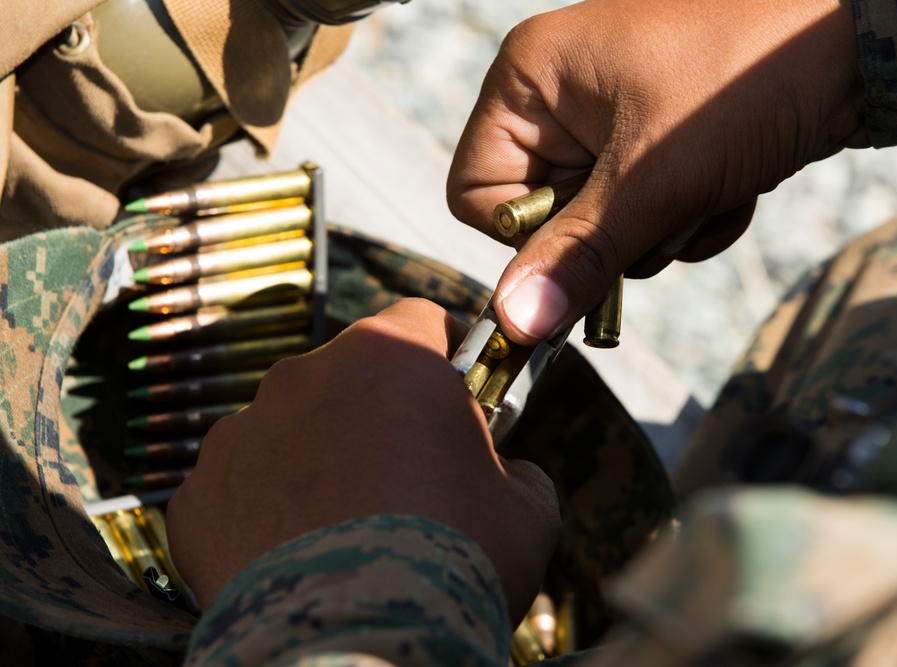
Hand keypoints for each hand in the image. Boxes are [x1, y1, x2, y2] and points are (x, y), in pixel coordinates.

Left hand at [167, 298, 560, 620]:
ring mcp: (241, 434)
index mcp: (389, 357)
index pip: (420, 321)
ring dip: (318, 459)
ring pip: (290, 429)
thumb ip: (517, 469)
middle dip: (379, 413)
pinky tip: (299, 556)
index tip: (459, 390)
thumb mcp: (528, 510)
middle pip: (350, 375)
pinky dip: (265, 512)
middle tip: (410, 475)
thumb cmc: (453, 562)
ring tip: (350, 527)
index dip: (446, 354)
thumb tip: (507, 476)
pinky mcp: (198, 496)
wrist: (357, 646)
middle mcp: (305, 378)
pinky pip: (241, 488)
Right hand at [447, 0, 866, 344]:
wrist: (856, 43)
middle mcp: (559, 97)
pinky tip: (732, 183)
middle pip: (545, 219)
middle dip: (618, 231)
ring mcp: (609, 120)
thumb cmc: (745, 78)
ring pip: (602, 228)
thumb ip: (579, 255)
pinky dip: (690, 216)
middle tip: (672, 203)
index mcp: (530, 80)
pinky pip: (645, 216)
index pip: (477, 195)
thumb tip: (512, 323)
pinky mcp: (655, 143)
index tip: (596, 233)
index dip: (531, 233)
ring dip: (663, 227)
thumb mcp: (654, 178)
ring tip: (712, 184)